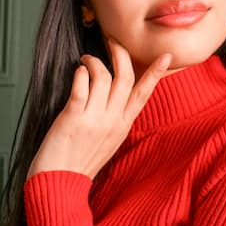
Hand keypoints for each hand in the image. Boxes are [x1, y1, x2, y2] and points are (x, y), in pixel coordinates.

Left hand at [27, 40, 170, 179]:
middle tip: (112, 40)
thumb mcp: (107, 141)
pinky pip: (82, 86)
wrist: (58, 184)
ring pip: (104, 77)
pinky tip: (77, 70)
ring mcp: (94, 119)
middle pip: (126, 77)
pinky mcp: (74, 117)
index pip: (144, 94)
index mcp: (123, 126)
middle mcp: (112, 121)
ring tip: (85, 60)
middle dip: (120, 53)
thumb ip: (113, 119)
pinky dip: (80, 73)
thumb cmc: (78, 162)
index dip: (155, 73)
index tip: (166, 56)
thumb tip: (112, 96)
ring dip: (94, 61)